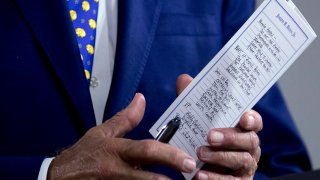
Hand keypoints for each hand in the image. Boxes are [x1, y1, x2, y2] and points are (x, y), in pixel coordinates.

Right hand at [48, 93, 195, 179]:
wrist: (59, 177)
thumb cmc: (84, 154)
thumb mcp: (102, 132)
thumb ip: (126, 118)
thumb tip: (141, 99)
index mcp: (118, 150)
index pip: (146, 150)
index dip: (168, 155)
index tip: (188, 159)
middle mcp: (117, 170)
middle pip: (147, 177)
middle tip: (190, 176)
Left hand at [176, 74, 261, 179]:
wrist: (199, 168)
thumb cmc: (203, 139)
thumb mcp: (197, 120)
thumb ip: (192, 102)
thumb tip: (184, 78)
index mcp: (242, 129)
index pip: (254, 121)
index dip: (252, 119)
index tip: (244, 117)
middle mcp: (248, 147)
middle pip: (249, 140)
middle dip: (230, 137)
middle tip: (210, 136)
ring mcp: (245, 166)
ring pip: (241, 160)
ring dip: (220, 157)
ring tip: (200, 153)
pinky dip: (216, 178)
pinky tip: (200, 176)